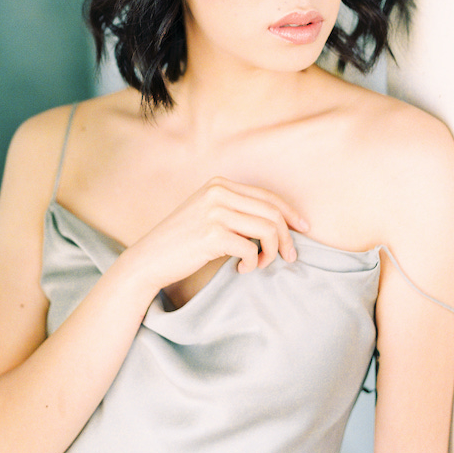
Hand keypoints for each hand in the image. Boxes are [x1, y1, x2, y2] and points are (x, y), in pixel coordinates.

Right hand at [127, 176, 309, 291]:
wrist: (149, 258)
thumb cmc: (182, 242)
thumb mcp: (209, 215)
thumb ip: (237, 212)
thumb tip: (279, 224)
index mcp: (219, 184)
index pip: (267, 196)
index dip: (290, 213)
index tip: (304, 229)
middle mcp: (218, 192)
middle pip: (272, 212)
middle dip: (287, 237)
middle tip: (291, 257)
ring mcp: (215, 211)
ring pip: (267, 229)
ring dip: (271, 252)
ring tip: (261, 264)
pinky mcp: (212, 234)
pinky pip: (251, 249)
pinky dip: (253, 263)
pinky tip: (242, 269)